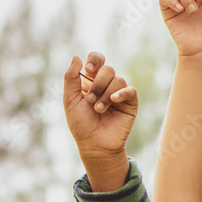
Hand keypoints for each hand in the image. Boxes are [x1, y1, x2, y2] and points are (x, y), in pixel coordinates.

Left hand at [63, 53, 137, 191]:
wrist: (95, 145)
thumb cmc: (81, 125)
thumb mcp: (70, 100)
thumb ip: (70, 78)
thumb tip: (76, 56)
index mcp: (91, 80)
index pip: (96, 59)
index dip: (94, 60)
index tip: (88, 70)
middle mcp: (106, 85)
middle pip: (107, 69)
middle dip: (97, 84)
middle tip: (90, 101)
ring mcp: (119, 94)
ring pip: (117, 80)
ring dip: (105, 94)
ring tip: (99, 110)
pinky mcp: (130, 104)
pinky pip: (130, 90)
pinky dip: (122, 93)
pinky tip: (114, 101)